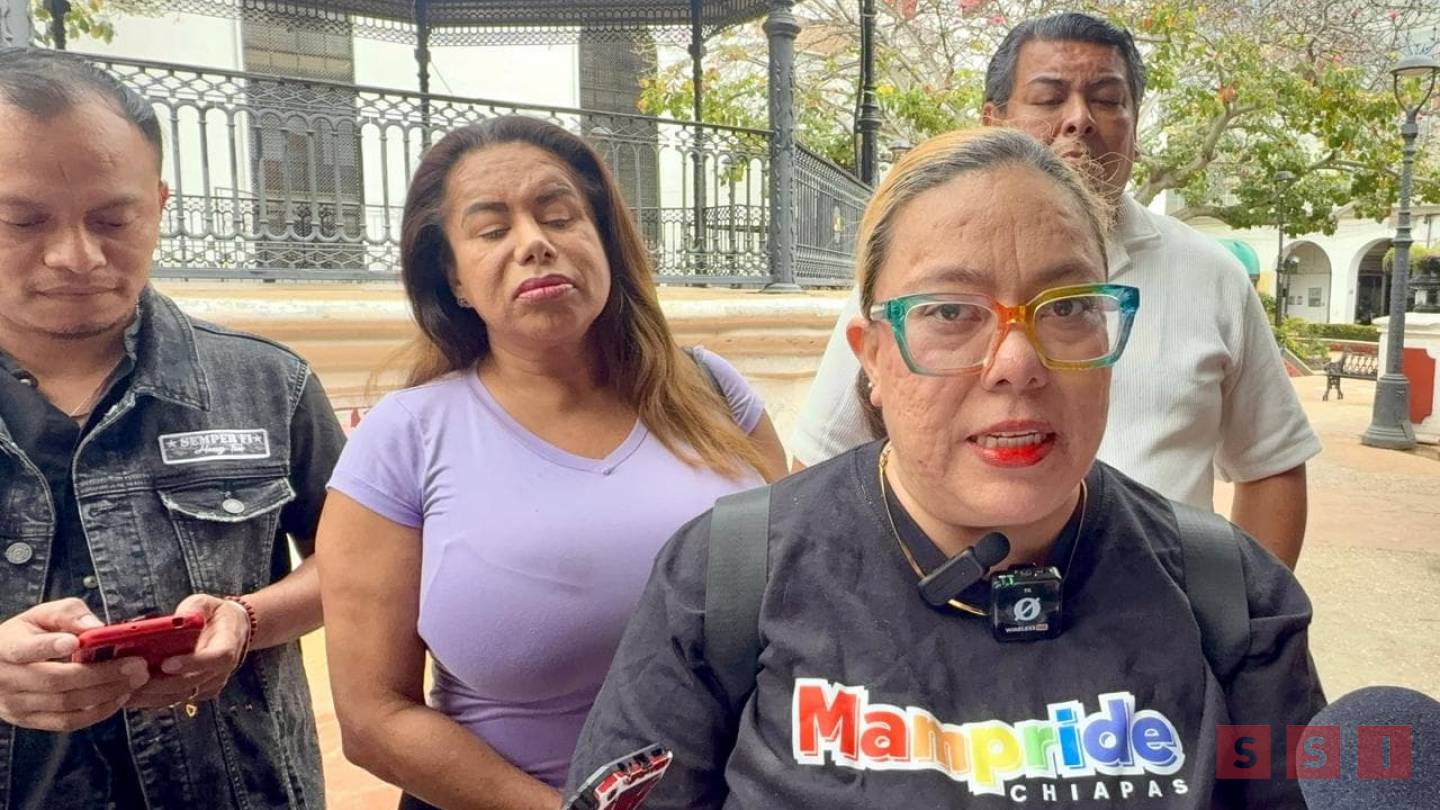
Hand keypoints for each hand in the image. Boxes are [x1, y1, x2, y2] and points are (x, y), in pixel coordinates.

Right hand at [0, 598, 150, 730]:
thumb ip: (67, 614)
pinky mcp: (30, 721)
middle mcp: (8, 680)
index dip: (49, 646)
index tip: (74, 642)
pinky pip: (67, 722)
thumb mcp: (40, 615)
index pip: (25, 649)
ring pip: (65, 704)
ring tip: (136, 680)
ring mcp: (17, 705)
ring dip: (106, 694)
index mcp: (6, 648)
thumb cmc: (27, 635)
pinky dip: (97, 712)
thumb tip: (95, 626)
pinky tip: (120, 697)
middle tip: (136, 665)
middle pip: (56, 681)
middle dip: (101, 674)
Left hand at [123, 594, 250, 709]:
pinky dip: (152, 699)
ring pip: (180, 696)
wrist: (232, 630)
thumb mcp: (206, 603)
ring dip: (152, 694)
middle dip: (160, 683)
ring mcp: (210, 684)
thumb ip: (193, 609)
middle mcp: (221, 669)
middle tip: (132, 677)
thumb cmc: (213, 615)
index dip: (192, 663)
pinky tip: (132, 693)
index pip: (215, 658)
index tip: (165, 663)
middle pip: (191, 682)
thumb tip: (174, 620)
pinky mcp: (197, 692)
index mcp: (228, 644)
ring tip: (125, 688)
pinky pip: (174, 699)